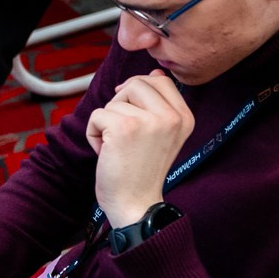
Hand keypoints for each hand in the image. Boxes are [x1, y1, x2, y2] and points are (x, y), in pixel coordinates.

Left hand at [85, 71, 195, 227]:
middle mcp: (172, 117)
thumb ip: (161, 105)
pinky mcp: (125, 127)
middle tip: (120, 129)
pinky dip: (93, 133)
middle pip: (137, 83)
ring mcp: (150, 121)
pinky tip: (105, 152)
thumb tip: (155, 72)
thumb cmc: (143, 171)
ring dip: (106, 122)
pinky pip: (98, 114)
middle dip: (121, 103)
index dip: (139, 89)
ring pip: (114, 100)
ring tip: (115, 146)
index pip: (162, 80)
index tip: (130, 110)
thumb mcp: (164, 135)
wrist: (136, 204)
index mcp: (185, 117)